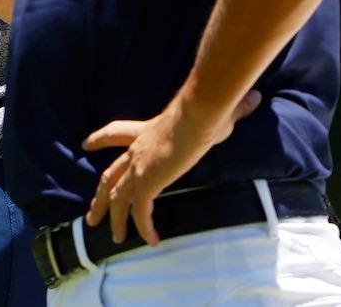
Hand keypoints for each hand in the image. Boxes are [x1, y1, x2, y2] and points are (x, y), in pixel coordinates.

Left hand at [81, 90, 264, 246]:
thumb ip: (231, 111)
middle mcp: (137, 150)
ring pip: (117, 198)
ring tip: (113, 237)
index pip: (116, 133)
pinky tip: (151, 240)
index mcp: (146, 131)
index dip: (100, 139)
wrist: (198, 114)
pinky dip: (143, 227)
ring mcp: (139, 167)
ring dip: (115, 219)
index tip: (86, 144)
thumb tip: (254, 99)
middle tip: (92, 214)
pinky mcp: (147, 183)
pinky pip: (141, 212)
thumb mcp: (216, 113)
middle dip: (99, 197)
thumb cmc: (206, 110)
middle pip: (109, 176)